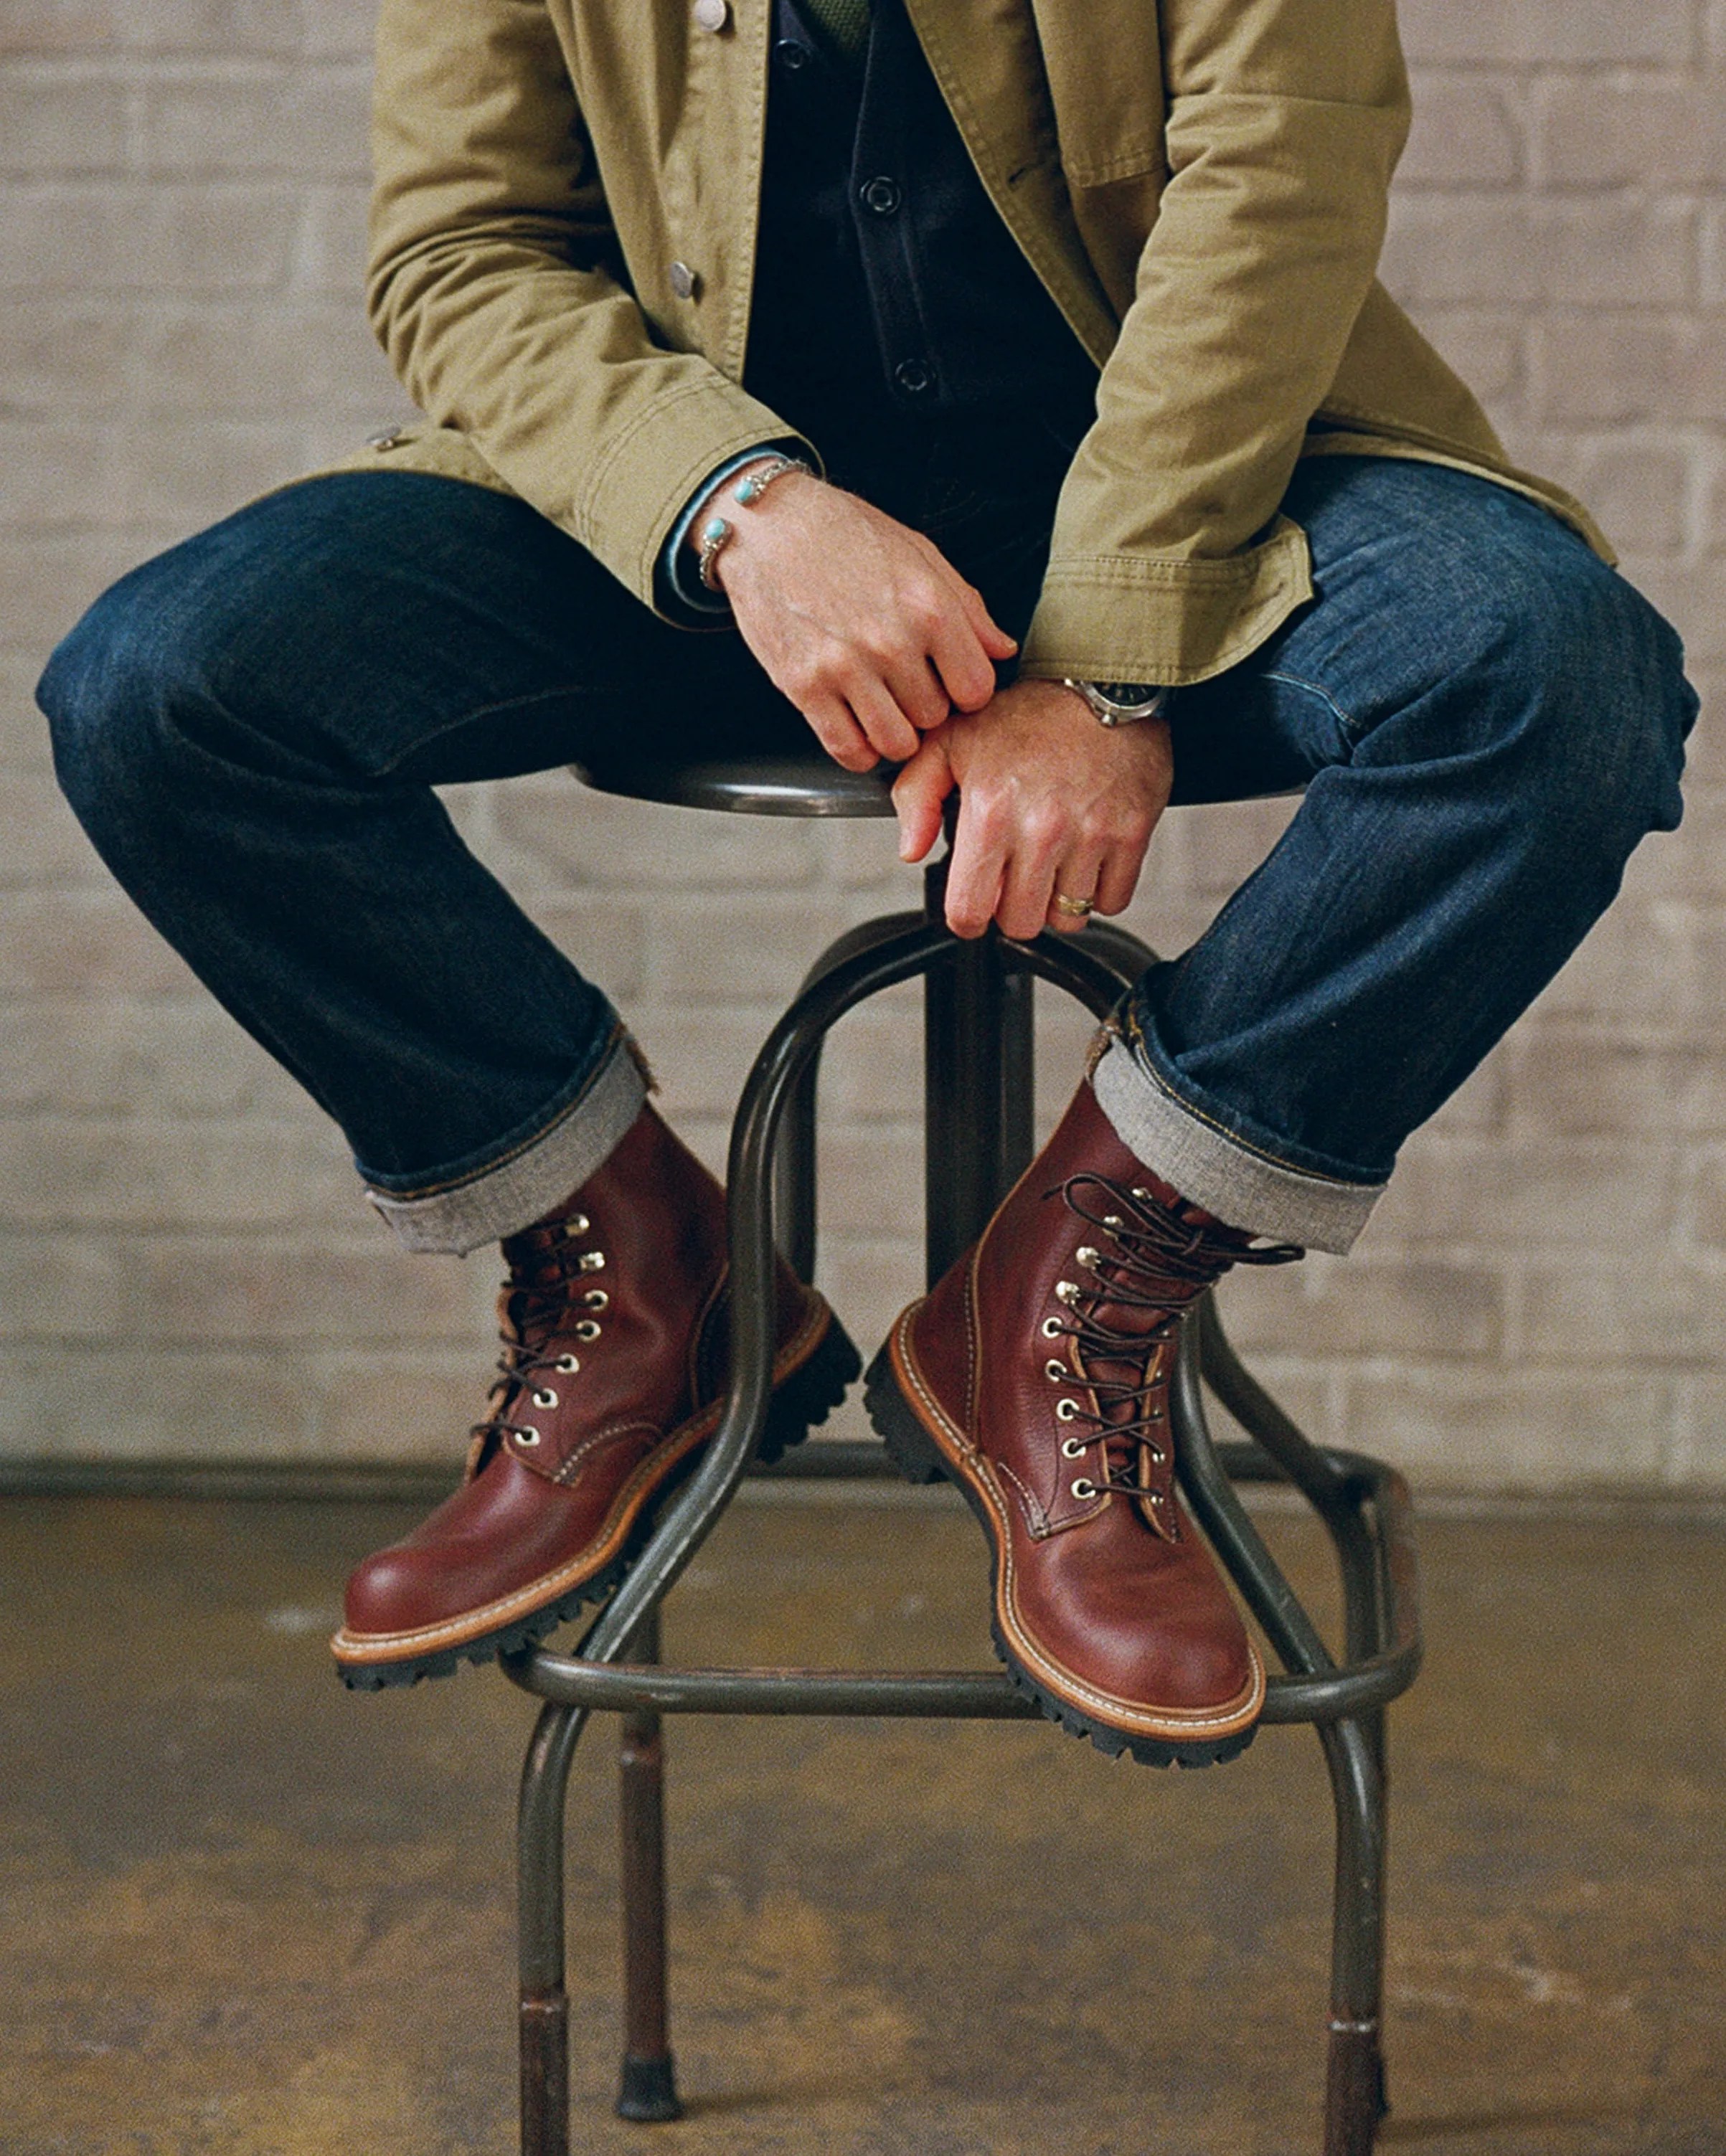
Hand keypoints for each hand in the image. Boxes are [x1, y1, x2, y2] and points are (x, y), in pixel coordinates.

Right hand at [700, 469, 1018, 769]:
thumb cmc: (844, 534)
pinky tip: (856, 726)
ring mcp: (846, 668)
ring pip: (896, 743)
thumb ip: (966, 606)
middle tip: (905, 686)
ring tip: (883, 708)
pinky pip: (848, 749)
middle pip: (935, 717)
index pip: (976, 689)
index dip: (965, 690)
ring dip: (894, 733)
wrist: (767, 526)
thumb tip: (1002, 649)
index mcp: (930, 608)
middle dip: (925, 706)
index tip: (948, 681)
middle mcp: (892, 642)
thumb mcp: (919, 554)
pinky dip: (858, 749)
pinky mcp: (804, 687)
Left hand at [891, 679, 1173, 939]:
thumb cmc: (1027, 711)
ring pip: (1068, 917)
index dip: (968, 914)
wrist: (1102, 680)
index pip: (969, 911)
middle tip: (1016, 877)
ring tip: (1053, 864)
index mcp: (989, 812)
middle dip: (1013, 908)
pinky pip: (1112, 901)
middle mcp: (1040, 830)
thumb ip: (916, 795)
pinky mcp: (1131, 835)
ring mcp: (1089, 836)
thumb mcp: (952, 739)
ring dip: (1057, 900)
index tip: (977, 899)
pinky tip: (1086, 859)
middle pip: (1020, 924)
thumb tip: (910, 850)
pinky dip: (1099, 890)